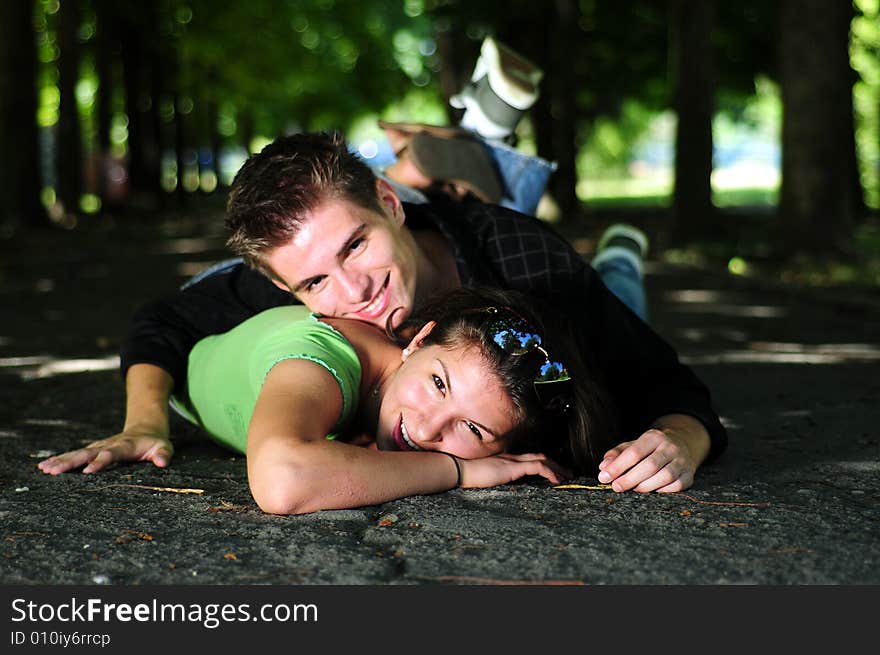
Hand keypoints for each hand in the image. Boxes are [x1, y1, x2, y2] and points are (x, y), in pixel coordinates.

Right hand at [38, 428, 173, 474]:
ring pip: (77, 453)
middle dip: (71, 462)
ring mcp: (98, 447)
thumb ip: (164, 454)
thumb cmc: (155, 443)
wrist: (145, 429)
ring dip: (61, 461)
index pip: (112, 454)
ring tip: (43, 469)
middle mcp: (108, 445)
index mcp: (126, 446)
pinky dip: (59, 459)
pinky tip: (44, 466)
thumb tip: (163, 463)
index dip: (101, 461)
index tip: (88, 471)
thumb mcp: (164, 448)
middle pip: (88, 453)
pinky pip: (74, 455)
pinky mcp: (92, 450)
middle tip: (53, 471)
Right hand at [459, 452, 571, 487]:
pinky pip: (537, 466)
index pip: (528, 458)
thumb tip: (499, 484)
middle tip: (567, 473)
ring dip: (556, 468)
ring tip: (567, 477)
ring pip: (541, 459)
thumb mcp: (484, 476)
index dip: (543, 463)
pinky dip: (549, 472)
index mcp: (504, 460)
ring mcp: (512, 461)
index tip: (553, 471)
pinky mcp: (513, 467)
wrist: (458, 469)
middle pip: (539, 456)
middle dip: (555, 464)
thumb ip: (494, 477)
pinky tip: (556, 480)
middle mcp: (510, 457)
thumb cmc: (466, 474)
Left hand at [596, 414, 710, 492]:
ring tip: (632, 489)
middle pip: (649, 466)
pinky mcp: (689, 475)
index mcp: (654, 437)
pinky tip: (651, 491)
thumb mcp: (633, 445)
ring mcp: (682, 461)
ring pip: (664, 477)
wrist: (682, 443)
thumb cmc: (651, 448)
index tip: (604, 477)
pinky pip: (676, 486)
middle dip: (630, 479)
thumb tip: (603, 467)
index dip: (618, 466)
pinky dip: (662, 491)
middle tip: (616, 487)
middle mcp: (670, 447)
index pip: (634, 452)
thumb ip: (617, 454)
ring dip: (645, 486)